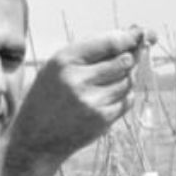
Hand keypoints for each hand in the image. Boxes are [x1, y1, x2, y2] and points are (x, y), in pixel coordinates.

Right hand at [12, 26, 156, 162]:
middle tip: (126, 59)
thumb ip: (89, 52)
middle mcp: (78, 80)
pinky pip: (126, 101)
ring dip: (126, 79)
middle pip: (123, 61)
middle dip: (129, 59)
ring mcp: (91, 102)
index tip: (141, 33)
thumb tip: (133, 36)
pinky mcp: (101, 120)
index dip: (130, 37)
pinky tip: (108, 98)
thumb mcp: (56, 69)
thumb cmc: (47, 100)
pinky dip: (124, 96)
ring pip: (128, 81)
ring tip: (108, 83)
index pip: (109, 42)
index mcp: (64, 60)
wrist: (34, 142)